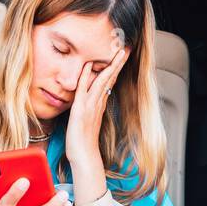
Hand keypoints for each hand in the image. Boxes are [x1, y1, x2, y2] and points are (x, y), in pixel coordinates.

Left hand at [65, 43, 129, 171]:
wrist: (84, 157)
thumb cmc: (83, 142)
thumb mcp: (89, 122)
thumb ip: (92, 109)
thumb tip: (94, 101)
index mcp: (99, 104)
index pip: (110, 81)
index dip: (116, 67)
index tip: (121, 55)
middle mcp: (97, 103)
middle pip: (110, 78)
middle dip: (118, 62)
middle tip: (126, 48)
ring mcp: (90, 106)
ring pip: (102, 81)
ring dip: (110, 65)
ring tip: (118, 52)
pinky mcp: (80, 111)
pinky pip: (84, 90)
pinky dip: (86, 76)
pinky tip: (89, 64)